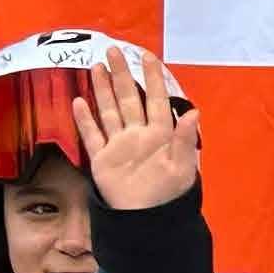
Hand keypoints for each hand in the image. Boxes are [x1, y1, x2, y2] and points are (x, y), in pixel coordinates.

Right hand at [73, 48, 201, 211]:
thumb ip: (184, 139)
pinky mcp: (103, 160)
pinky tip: (79, 102)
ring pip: (109, 111)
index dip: (152, 78)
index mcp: (160, 135)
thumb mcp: (182, 167)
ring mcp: (119, 146)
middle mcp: (138, 135)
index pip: (156, 100)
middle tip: (113, 50)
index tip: (146, 56)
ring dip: (103, 90)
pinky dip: (85, 120)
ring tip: (96, 67)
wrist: (147, 222)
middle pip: (129, 99)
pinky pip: (92, 136)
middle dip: (122, 74)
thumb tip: (195, 112)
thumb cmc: (169, 195)